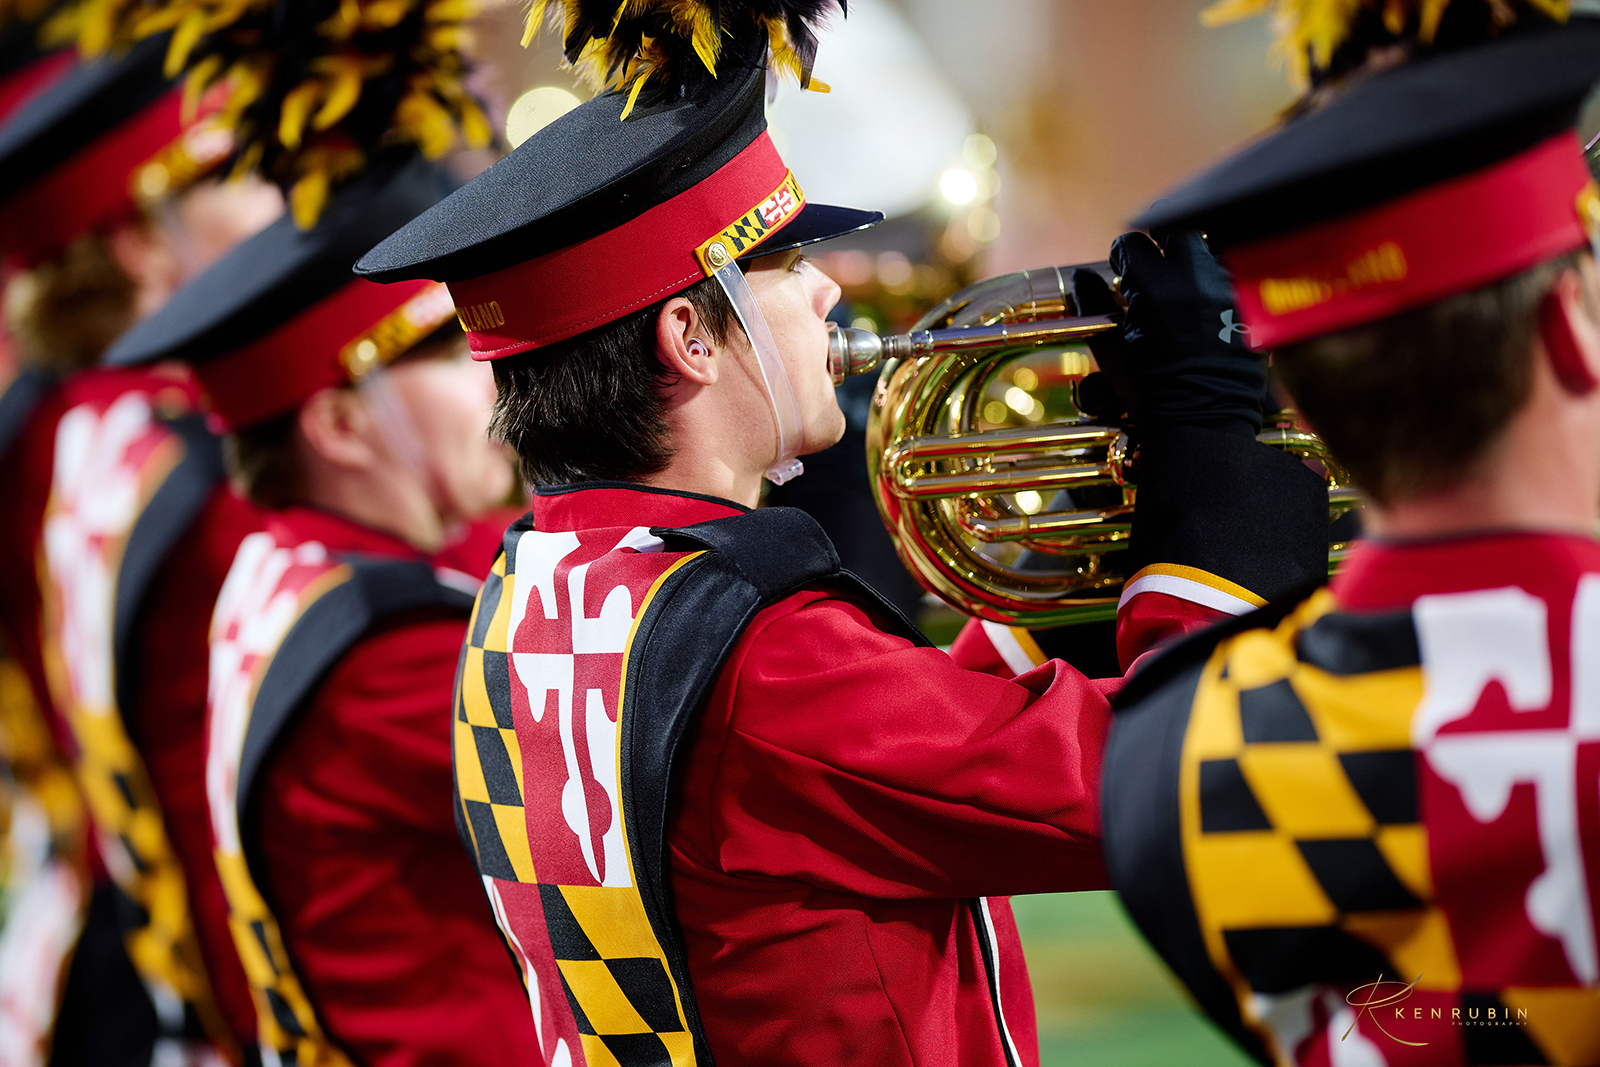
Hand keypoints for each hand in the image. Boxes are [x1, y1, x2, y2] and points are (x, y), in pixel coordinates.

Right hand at [1072, 231, 1265, 437]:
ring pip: (1208, 250)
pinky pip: (1231, 275)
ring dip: (1189, 263)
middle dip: (1161, 244)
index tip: (1120, 273)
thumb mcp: (1113, 350)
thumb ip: (1095, 306)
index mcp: (1157, 289)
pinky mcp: (1249, 305)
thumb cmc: (1151, 393)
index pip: (1132, 244)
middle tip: (1151, 267)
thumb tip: (1083, 277)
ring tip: (1178, 287)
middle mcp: (1197, 280)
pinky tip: (1203, 306)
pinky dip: (1213, 283)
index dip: (1121, 257)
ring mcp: (1228, 289)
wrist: (1202, 420)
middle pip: (1176, 232)